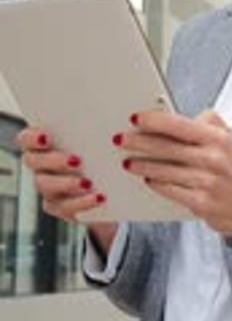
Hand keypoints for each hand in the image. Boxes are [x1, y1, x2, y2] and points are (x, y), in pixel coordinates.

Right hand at [17, 127, 116, 253]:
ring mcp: (48, 186)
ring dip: (66, 184)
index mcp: (44, 142)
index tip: (47, 137)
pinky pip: (64, 207)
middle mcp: (41, 165)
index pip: (26, 138)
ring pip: (46, 186)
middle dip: (53, 161)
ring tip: (88, 183)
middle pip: (33, 162)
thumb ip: (95, 124)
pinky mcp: (61, 206)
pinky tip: (99, 198)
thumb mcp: (100, 135)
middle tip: (76, 160)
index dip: (32, 138)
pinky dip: (81, 204)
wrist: (115, 181)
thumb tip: (112, 112)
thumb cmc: (103, 148)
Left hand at [114, 110, 231, 250]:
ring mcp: (205, 183)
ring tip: (129, 162)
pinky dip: (156, 184)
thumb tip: (185, 117)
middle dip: (138, 142)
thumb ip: (210, 124)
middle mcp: (212, 159)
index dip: (154, 120)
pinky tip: (148, 179)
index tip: (136, 118)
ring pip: (163, 170)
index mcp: (219, 140)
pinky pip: (169, 190)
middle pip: (165, 147)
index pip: (178, 125)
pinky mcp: (200, 203)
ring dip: (142, 165)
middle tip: (121, 139)